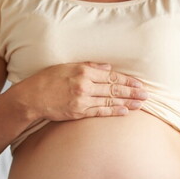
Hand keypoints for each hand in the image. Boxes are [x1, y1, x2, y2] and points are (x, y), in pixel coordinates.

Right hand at [17, 62, 147, 120]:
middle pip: (114, 89)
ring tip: (141, 104)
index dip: (127, 81)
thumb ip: (89, 66)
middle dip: (132, 92)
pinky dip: (114, 112)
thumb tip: (108, 68)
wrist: (32, 98)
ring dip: (128, 103)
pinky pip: (100, 112)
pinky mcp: (79, 112)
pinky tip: (125, 112)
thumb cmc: (47, 80)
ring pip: (110, 101)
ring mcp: (82, 100)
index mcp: (83, 72)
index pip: (111, 76)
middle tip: (146, 95)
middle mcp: (85, 85)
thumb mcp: (67, 66)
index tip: (139, 84)